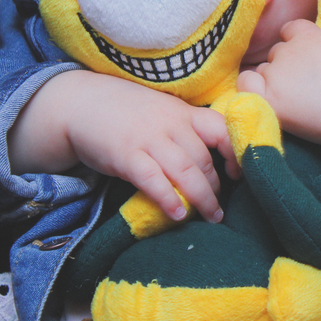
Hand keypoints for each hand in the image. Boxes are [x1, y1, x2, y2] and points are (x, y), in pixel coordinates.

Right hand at [8, 70, 239, 221]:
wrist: (81, 103)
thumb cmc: (128, 113)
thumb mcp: (163, 113)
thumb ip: (186, 131)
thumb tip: (216, 160)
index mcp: (184, 113)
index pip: (221, 129)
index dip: (236, 152)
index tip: (238, 174)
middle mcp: (170, 124)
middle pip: (204, 158)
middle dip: (216, 187)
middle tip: (220, 209)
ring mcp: (148, 138)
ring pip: (185, 170)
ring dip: (201, 198)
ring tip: (210, 217)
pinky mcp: (126, 155)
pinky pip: (153, 179)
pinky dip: (168, 198)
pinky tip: (178, 214)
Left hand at [237, 0, 320, 188]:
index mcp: (308, 33)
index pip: (292, 30)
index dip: (302, 43)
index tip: (316, 59)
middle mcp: (289, 51)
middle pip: (277, 50)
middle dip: (288, 61)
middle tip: (309, 80)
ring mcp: (277, 77)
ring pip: (264, 69)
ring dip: (274, 77)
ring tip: (296, 94)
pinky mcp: (270, 101)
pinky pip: (246, 87)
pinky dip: (252, 89)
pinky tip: (268, 97)